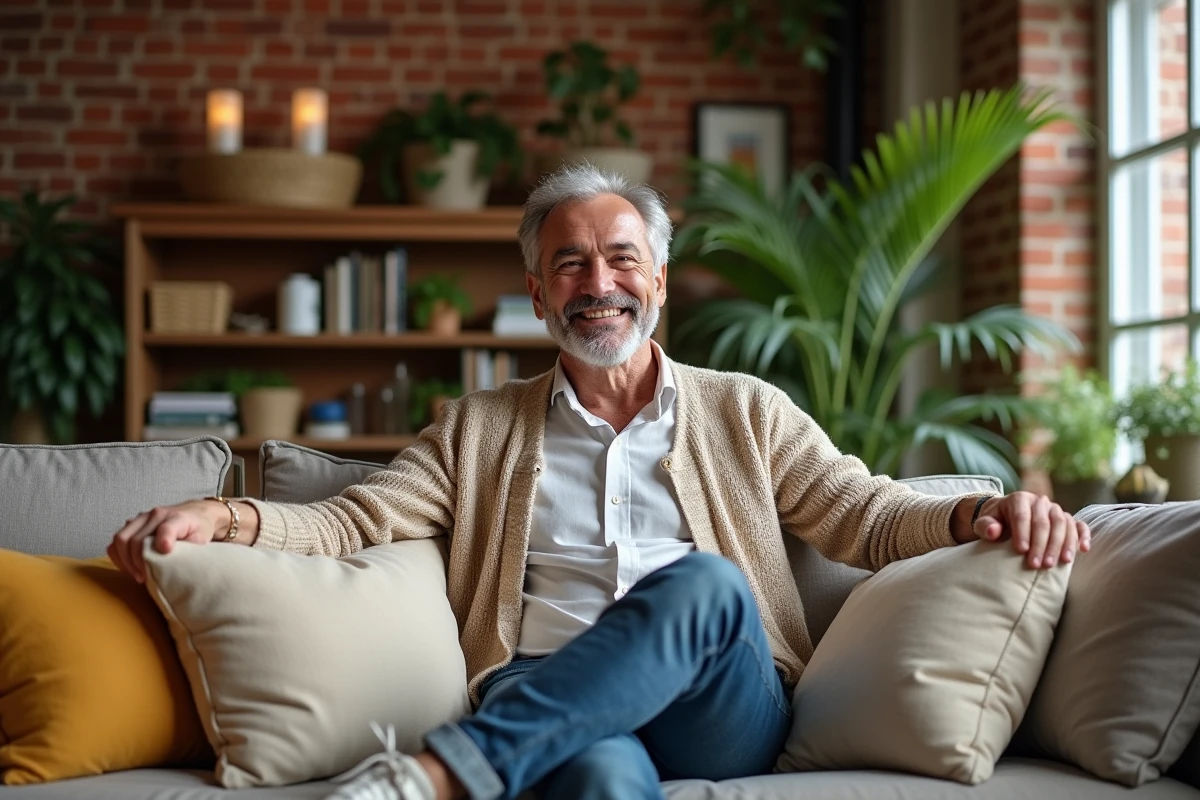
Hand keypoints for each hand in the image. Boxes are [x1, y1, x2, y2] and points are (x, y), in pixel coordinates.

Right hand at [107, 500, 221, 583]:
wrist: (195, 514)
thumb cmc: (198, 529)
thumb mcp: (201, 539)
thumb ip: (189, 547)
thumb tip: (170, 558)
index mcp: (177, 518)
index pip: (166, 528)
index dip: (164, 541)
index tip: (165, 553)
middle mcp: (156, 514)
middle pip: (136, 539)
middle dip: (137, 563)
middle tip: (145, 578)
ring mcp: (142, 517)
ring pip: (121, 538)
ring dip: (125, 561)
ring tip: (138, 575)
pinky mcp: (133, 523)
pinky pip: (116, 541)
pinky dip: (118, 556)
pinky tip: (129, 567)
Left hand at [974, 491, 1090, 568]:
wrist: (1007, 517)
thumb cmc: (995, 522)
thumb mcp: (985, 522)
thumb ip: (985, 526)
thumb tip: (994, 531)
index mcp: (1019, 499)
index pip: (1022, 515)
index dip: (1022, 532)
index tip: (1021, 551)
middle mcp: (1040, 501)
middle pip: (1044, 521)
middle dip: (1041, 544)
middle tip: (1037, 565)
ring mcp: (1055, 510)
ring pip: (1062, 523)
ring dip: (1060, 544)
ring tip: (1054, 564)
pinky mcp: (1067, 519)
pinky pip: (1079, 525)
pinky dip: (1083, 536)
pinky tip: (1083, 549)